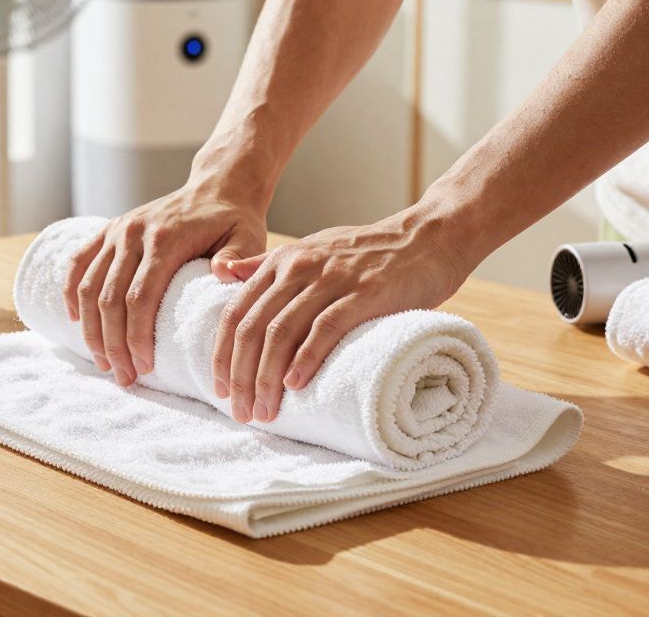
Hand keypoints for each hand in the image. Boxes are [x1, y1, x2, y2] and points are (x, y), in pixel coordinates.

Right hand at [64, 178, 267, 385]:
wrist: (217, 185)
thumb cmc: (234, 220)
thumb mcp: (247, 237)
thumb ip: (238, 258)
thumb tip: (220, 274)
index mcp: (165, 239)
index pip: (139, 297)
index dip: (136, 336)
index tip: (144, 368)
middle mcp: (133, 233)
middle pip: (110, 298)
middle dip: (113, 343)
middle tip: (124, 377)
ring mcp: (117, 230)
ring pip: (88, 286)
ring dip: (91, 329)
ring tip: (104, 362)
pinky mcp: (108, 230)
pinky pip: (78, 262)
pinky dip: (71, 293)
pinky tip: (75, 321)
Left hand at [212, 207, 473, 423]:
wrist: (428, 237)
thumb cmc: (369, 253)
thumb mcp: (310, 250)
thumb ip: (267, 265)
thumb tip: (222, 275)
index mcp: (281, 263)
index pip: (235, 313)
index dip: (222, 355)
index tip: (219, 390)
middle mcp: (298, 268)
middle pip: (252, 328)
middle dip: (241, 376)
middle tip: (241, 411)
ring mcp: (330, 280)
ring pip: (281, 332)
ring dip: (267, 378)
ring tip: (265, 411)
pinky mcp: (364, 293)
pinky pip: (325, 328)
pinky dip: (306, 358)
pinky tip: (295, 384)